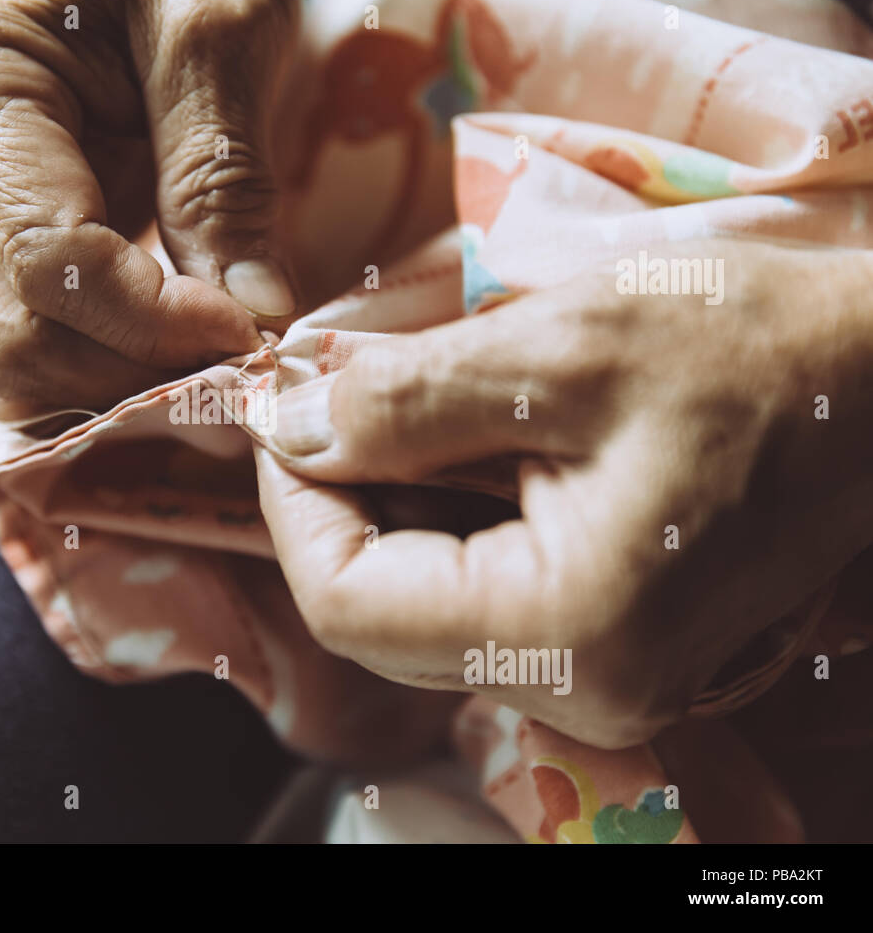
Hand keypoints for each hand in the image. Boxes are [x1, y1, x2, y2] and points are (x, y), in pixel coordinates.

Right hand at [0, 0, 300, 417]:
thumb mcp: (217, 33)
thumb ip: (221, 175)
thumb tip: (250, 313)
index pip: (49, 260)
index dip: (153, 321)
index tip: (249, 330)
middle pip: (9, 336)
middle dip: (129, 372)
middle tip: (237, 362)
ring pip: (9, 362)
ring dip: (114, 386)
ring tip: (210, 362)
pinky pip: (35, 345)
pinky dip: (105, 371)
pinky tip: (175, 356)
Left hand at [256, 240, 872, 748]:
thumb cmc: (754, 348)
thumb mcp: (562, 348)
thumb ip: (401, 400)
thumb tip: (282, 425)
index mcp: (571, 630)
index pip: (347, 602)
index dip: (290, 502)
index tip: (281, 408)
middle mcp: (587, 689)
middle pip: (378, 615)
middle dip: (333, 500)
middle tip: (326, 396)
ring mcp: (608, 679)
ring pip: (424, 608)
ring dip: (385, 505)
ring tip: (392, 407)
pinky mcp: (619, 646)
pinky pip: (483, 598)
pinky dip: (443, 519)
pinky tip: (458, 445)